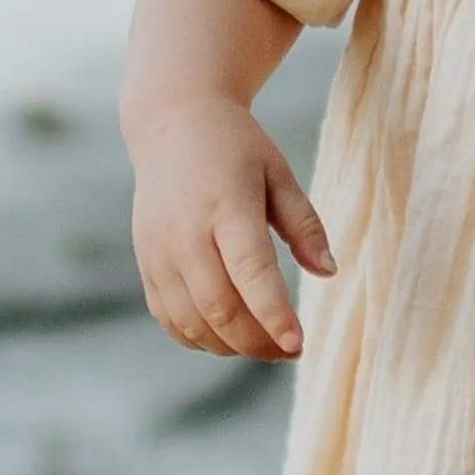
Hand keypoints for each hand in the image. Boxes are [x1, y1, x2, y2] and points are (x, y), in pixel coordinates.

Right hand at [129, 96, 332, 358]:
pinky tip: (228, 338)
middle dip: (258, 342)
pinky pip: (169, 318)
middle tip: (291, 350)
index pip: (250, 273)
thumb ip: (305, 225)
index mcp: (226, 206)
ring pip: (192, 322)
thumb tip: (329, 272)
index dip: (274, 315)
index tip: (298, 344)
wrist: (172, 124)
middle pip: (220, 309)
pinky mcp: (145, 263)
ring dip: (231, 346)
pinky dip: (198, 339)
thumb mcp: (279, 174)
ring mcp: (159, 251)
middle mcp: (185, 233)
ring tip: (264, 346)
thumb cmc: (236, 148)